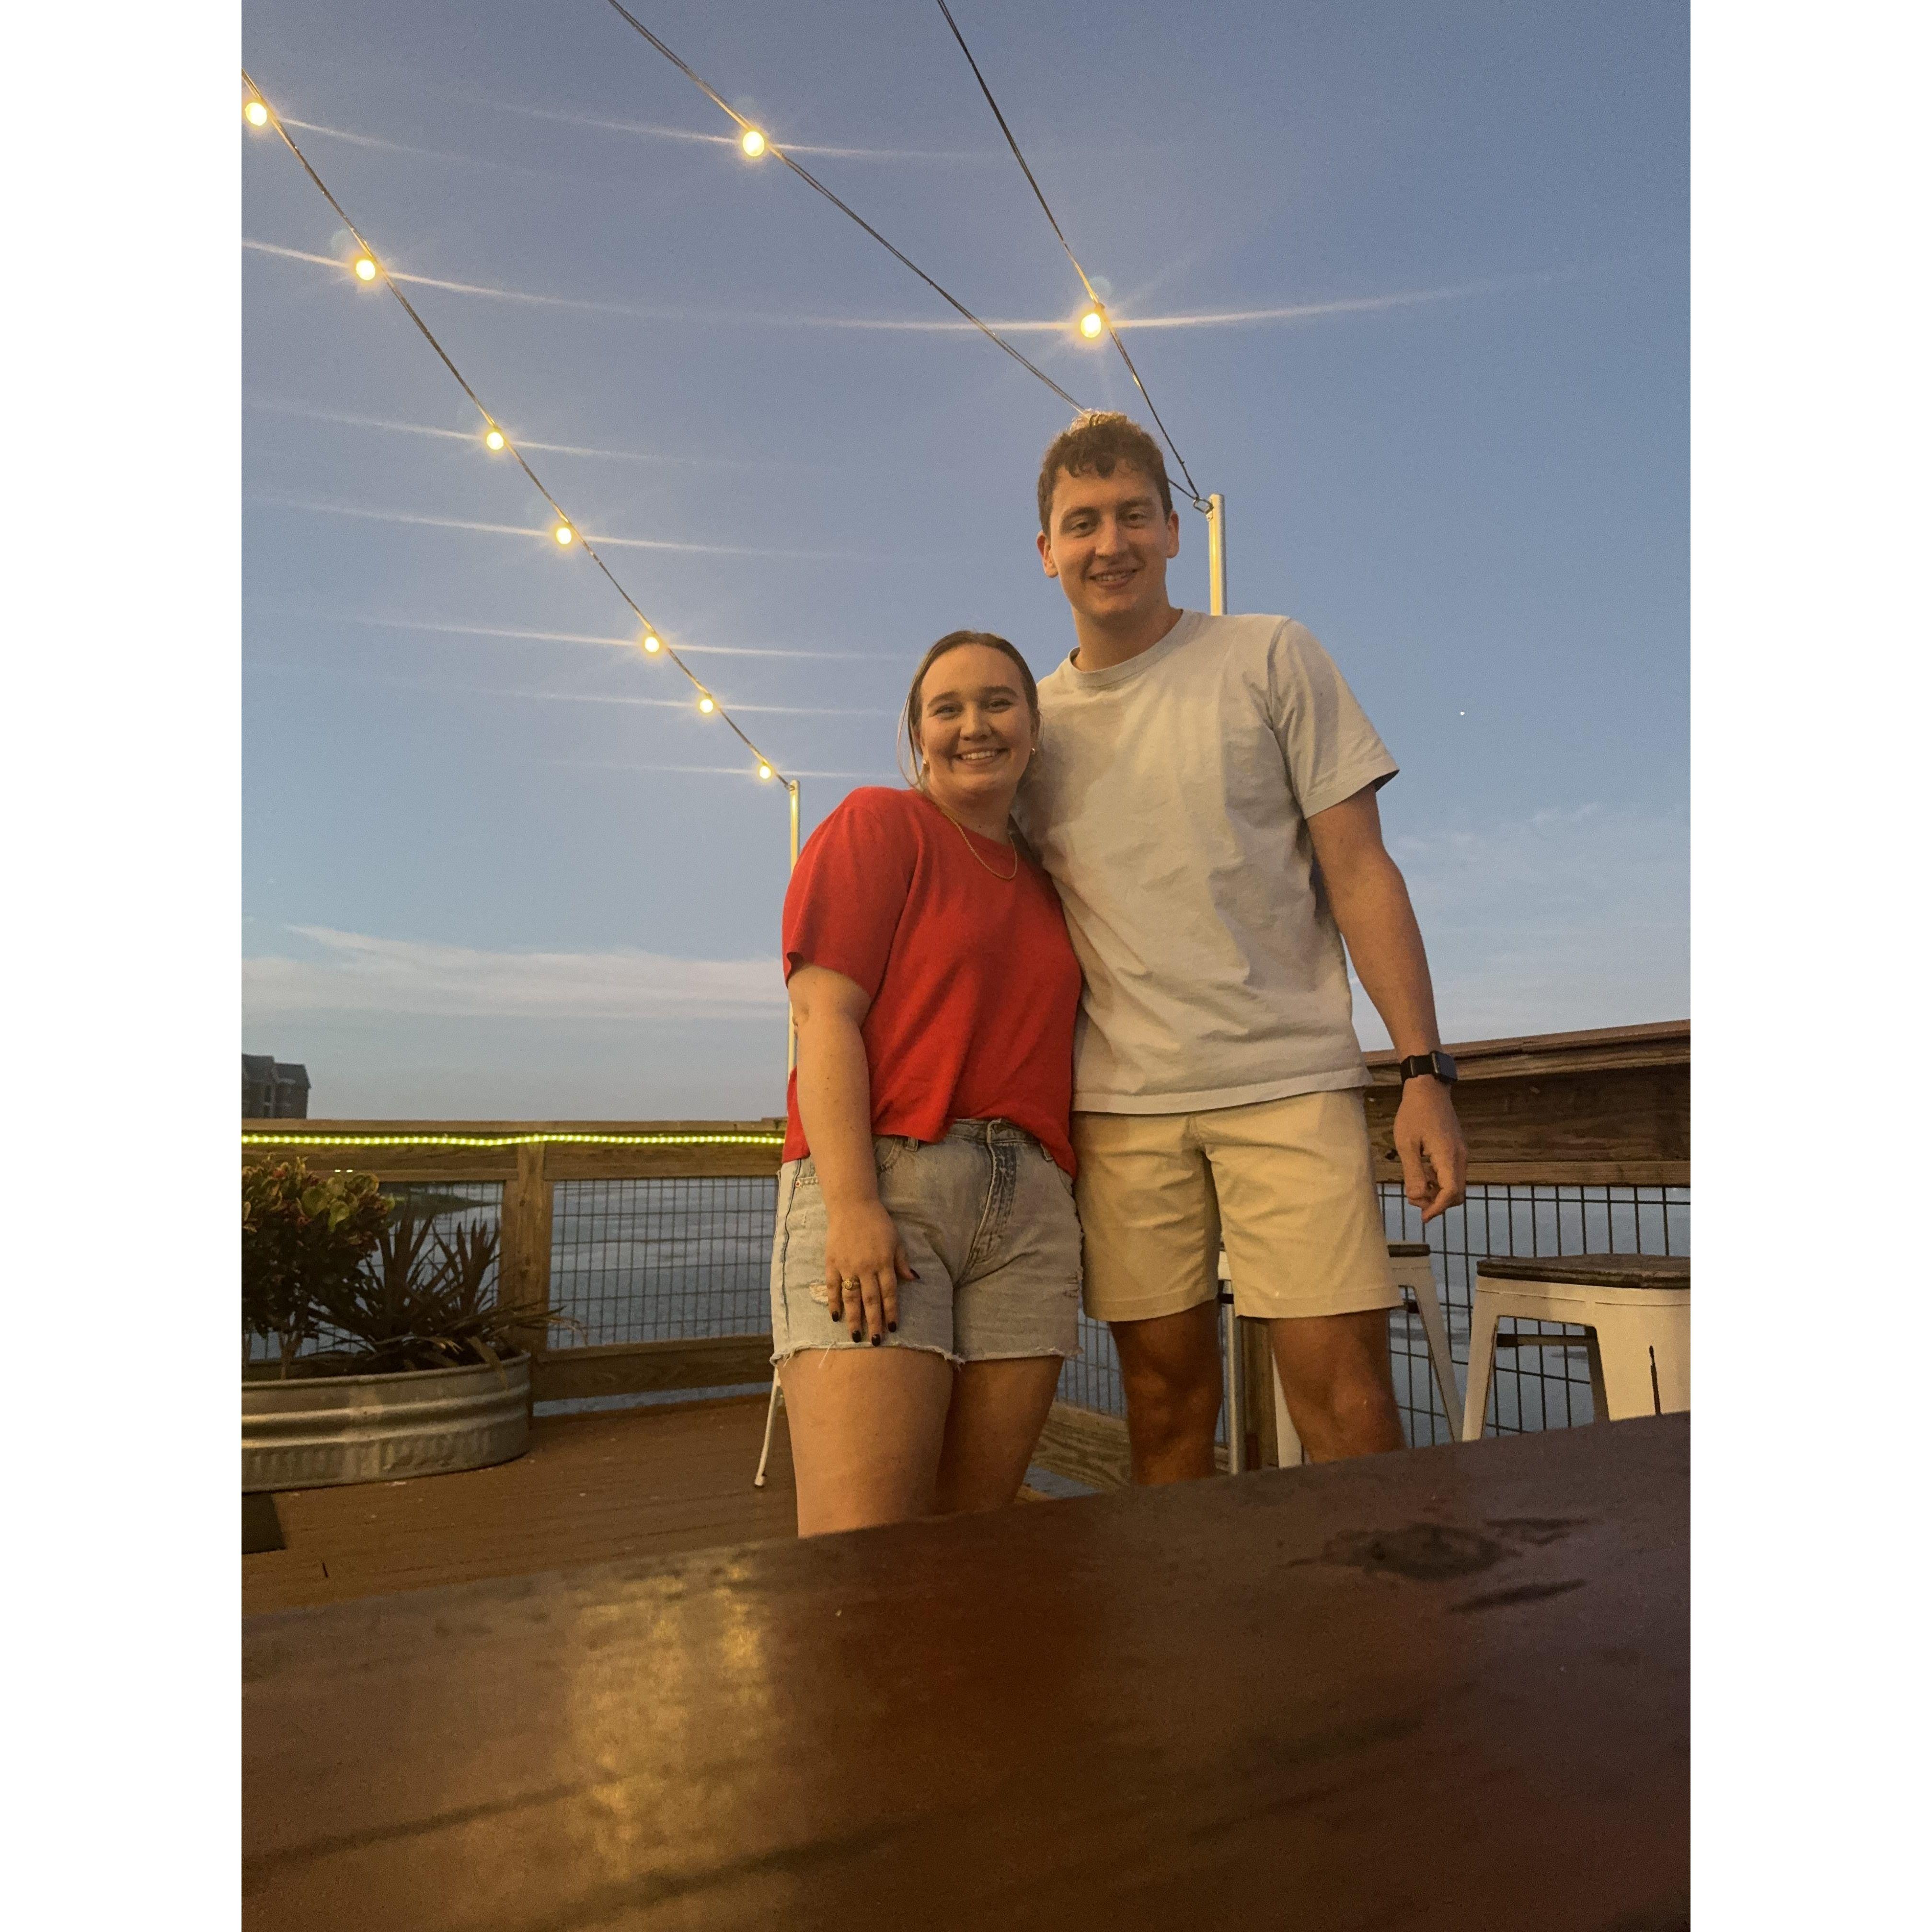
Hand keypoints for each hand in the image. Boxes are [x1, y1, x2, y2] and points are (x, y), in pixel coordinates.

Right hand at [823, 1197, 915, 1343]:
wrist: (852, 1205)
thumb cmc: (878, 1222)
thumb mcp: (895, 1240)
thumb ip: (902, 1261)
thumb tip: (913, 1279)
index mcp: (883, 1262)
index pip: (889, 1293)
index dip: (891, 1312)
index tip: (893, 1328)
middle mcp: (866, 1267)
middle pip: (870, 1300)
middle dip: (874, 1322)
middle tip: (875, 1341)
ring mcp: (847, 1266)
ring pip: (851, 1298)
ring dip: (854, 1318)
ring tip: (855, 1336)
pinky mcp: (832, 1262)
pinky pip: (832, 1286)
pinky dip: (833, 1302)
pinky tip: (835, 1316)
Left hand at [1394, 1078, 1467, 1222]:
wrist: (1428, 1090)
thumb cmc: (1414, 1114)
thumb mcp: (1406, 1145)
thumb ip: (1413, 1174)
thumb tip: (1417, 1198)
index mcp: (1449, 1156)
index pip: (1451, 1193)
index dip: (1437, 1208)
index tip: (1423, 1217)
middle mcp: (1460, 1157)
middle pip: (1456, 1194)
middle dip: (1437, 1202)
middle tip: (1414, 1198)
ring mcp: (1461, 1153)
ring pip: (1455, 1185)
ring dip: (1437, 1192)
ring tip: (1415, 1183)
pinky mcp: (1457, 1150)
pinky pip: (1453, 1174)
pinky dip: (1439, 1181)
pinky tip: (1422, 1171)